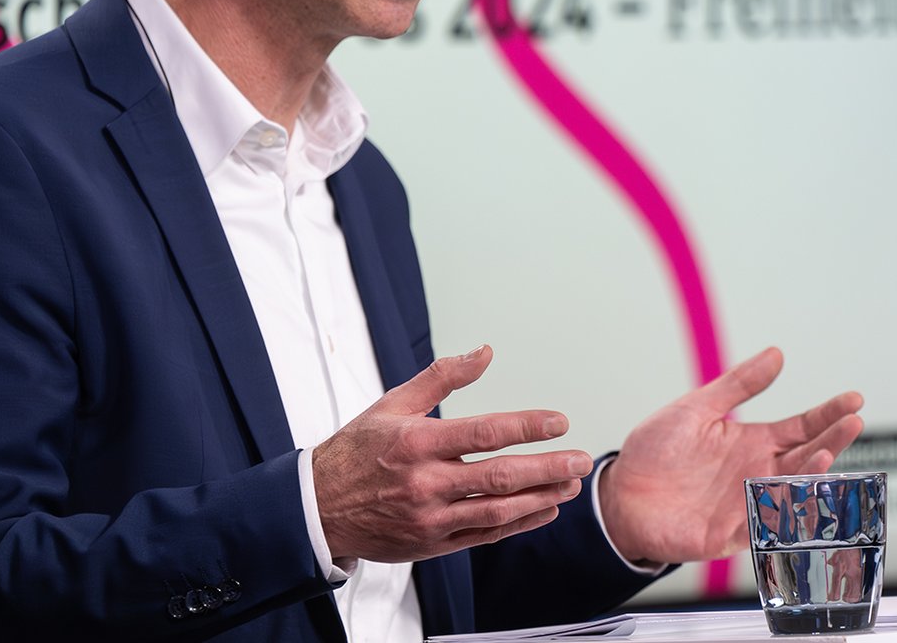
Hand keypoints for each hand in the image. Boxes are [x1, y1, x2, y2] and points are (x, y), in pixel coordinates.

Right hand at [311, 346, 594, 562]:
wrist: (316, 509)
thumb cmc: (355, 452)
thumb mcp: (392, 405)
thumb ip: (442, 377)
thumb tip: (484, 352)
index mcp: (417, 442)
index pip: (484, 433)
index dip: (527, 426)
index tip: (559, 421)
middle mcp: (425, 482)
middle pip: (499, 475)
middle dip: (547, 467)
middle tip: (580, 459)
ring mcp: (429, 518)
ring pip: (497, 510)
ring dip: (540, 498)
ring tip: (569, 484)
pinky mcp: (431, 544)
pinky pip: (483, 535)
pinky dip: (517, 524)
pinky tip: (543, 510)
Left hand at [598, 347, 864, 564]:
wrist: (620, 495)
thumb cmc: (656, 452)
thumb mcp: (697, 408)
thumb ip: (738, 385)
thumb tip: (776, 354)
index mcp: (752, 443)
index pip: (801, 427)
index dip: (827, 414)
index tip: (853, 399)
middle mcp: (756, 473)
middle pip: (804, 457)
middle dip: (831, 440)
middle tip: (852, 422)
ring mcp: (746, 504)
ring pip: (789, 492)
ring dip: (808, 476)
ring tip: (822, 454)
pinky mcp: (728, 535)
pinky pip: (760, 527)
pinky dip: (777, 516)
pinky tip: (790, 499)